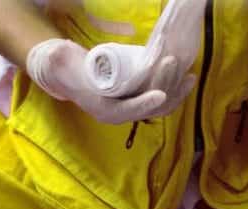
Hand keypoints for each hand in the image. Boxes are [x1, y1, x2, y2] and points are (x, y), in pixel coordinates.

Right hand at [26, 38, 192, 124]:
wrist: (72, 73)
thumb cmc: (68, 67)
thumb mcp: (61, 62)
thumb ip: (59, 58)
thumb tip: (60, 56)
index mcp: (101, 110)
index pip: (125, 111)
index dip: (143, 104)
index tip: (160, 94)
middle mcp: (120, 113)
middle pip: (148, 108)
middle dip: (165, 87)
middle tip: (173, 62)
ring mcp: (133, 107)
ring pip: (160, 106)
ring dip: (177, 91)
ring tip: (189, 74)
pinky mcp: (141, 98)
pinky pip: (164, 100)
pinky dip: (177, 91)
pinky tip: (187, 78)